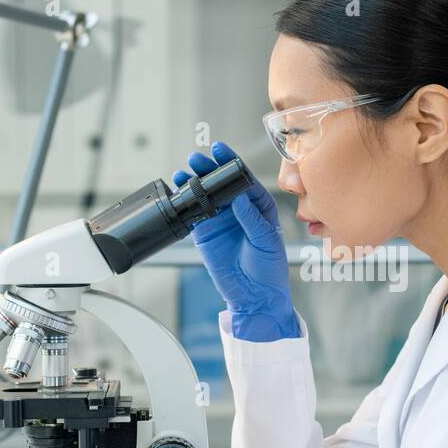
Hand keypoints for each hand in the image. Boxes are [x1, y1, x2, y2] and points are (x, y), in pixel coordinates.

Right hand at [173, 141, 300, 340]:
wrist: (255, 296)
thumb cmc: (270, 269)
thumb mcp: (266, 241)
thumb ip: (252, 220)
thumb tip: (239, 199)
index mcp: (258, 207)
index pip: (244, 179)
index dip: (232, 163)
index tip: (221, 150)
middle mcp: (239, 210)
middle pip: (221, 183)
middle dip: (209, 168)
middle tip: (197, 158)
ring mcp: (221, 221)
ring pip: (205, 195)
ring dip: (194, 183)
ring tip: (182, 172)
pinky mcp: (206, 234)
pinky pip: (193, 214)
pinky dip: (185, 204)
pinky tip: (177, 192)